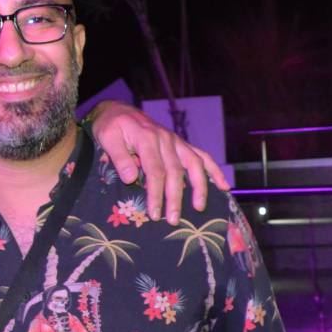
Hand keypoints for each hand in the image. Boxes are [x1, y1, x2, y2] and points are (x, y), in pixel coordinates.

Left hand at [86, 102, 229, 223]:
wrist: (119, 111)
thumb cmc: (111, 126)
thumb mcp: (107, 138)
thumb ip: (119, 157)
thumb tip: (132, 179)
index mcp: (147, 138)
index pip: (155, 170)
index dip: (156, 193)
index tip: (154, 213)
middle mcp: (165, 139)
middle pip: (175, 171)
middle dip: (175, 197)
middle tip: (172, 220)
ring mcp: (176, 141)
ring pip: (194, 164)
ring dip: (199, 187)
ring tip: (199, 208)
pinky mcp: (181, 144)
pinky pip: (202, 156)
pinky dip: (214, 171)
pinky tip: (224, 186)